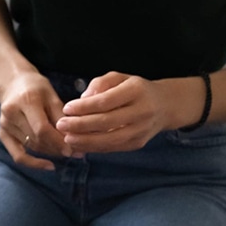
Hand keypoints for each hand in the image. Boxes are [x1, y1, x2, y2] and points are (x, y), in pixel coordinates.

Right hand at [0, 69, 69, 168]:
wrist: (12, 83)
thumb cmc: (35, 87)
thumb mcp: (51, 94)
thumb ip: (61, 115)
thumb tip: (73, 137)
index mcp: (26, 100)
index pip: (42, 129)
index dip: (58, 142)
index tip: (73, 149)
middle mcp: (12, 114)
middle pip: (37, 140)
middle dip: (57, 148)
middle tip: (75, 152)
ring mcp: (5, 126)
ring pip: (32, 147)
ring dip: (51, 152)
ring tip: (65, 152)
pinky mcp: (3, 134)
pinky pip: (18, 156)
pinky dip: (34, 163)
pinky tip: (49, 165)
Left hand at [57, 72, 174, 153]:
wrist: (164, 106)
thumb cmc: (135, 89)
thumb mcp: (120, 78)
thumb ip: (100, 84)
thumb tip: (83, 99)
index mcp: (137, 90)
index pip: (106, 101)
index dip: (84, 107)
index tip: (66, 108)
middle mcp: (142, 111)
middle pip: (106, 122)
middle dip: (80, 125)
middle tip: (61, 125)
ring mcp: (141, 130)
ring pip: (109, 140)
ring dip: (85, 141)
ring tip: (66, 138)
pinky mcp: (137, 143)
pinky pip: (112, 148)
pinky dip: (94, 148)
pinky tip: (79, 145)